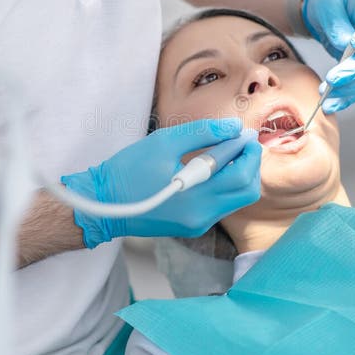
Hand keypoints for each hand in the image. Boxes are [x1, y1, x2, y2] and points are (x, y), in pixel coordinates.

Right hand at [61, 118, 260, 245]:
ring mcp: (198, 224)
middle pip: (247, 191)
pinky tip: (210, 168)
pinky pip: (222, 205)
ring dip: (239, 174)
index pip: (241, 174)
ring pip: (237, 199)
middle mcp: (202, 215)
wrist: (105, 203)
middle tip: (239, 143)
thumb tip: (234, 127)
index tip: (244, 133)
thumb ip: (203, 132)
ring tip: (223, 152)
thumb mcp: (165, 142)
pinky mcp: (193, 227)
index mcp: (196, 196)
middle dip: (250, 164)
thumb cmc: (128, 169)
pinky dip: (225, 185)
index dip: (248, 150)